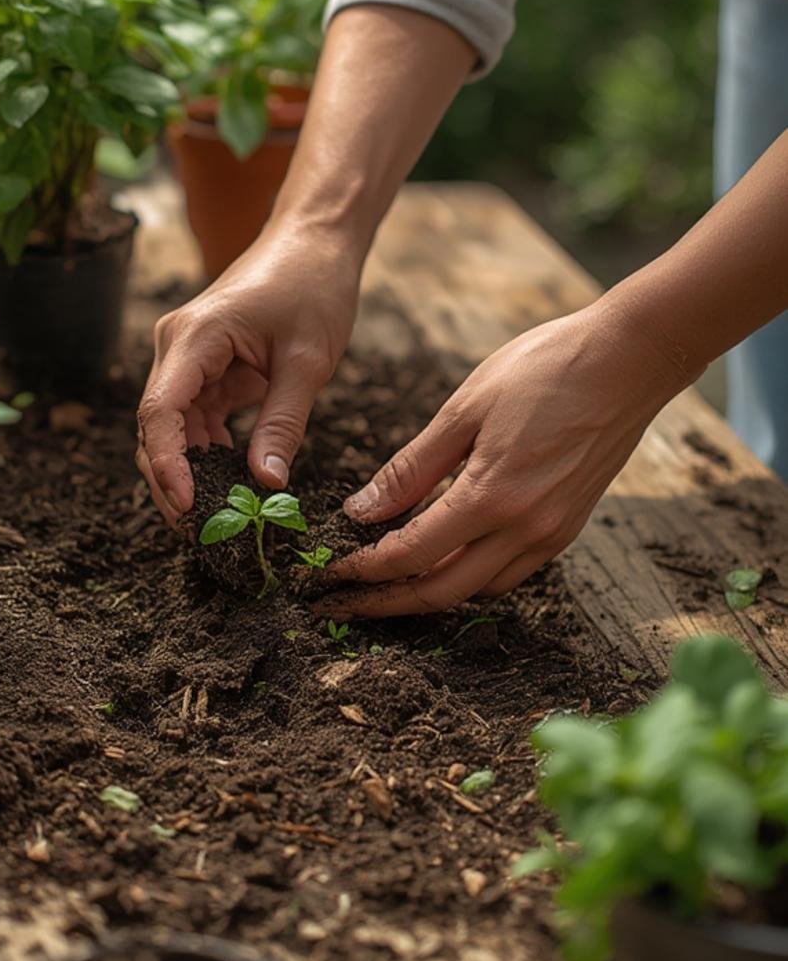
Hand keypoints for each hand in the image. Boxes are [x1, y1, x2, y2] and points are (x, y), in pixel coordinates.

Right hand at [136, 225, 360, 522]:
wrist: (314, 242)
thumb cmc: (313, 288)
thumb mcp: (307, 362)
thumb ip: (283, 424)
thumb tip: (266, 484)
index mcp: (194, 337)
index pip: (159, 410)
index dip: (167, 464)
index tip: (187, 507)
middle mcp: (176, 347)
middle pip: (155, 427)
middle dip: (171, 481)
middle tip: (200, 533)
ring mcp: (185, 359)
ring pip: (170, 430)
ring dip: (188, 474)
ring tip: (215, 520)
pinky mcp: (202, 369)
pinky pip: (193, 422)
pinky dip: (206, 456)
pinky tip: (228, 488)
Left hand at [317, 300, 691, 617]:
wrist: (631, 358)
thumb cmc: (545, 367)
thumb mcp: (463, 409)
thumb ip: (411, 468)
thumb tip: (361, 512)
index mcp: (492, 497)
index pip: (410, 556)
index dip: (364, 571)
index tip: (329, 574)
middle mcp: (525, 529)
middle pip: (442, 592)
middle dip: (387, 603)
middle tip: (342, 603)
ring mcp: (552, 533)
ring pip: (479, 589)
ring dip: (430, 593)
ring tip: (386, 585)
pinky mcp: (568, 527)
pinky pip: (510, 572)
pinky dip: (470, 576)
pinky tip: (444, 559)